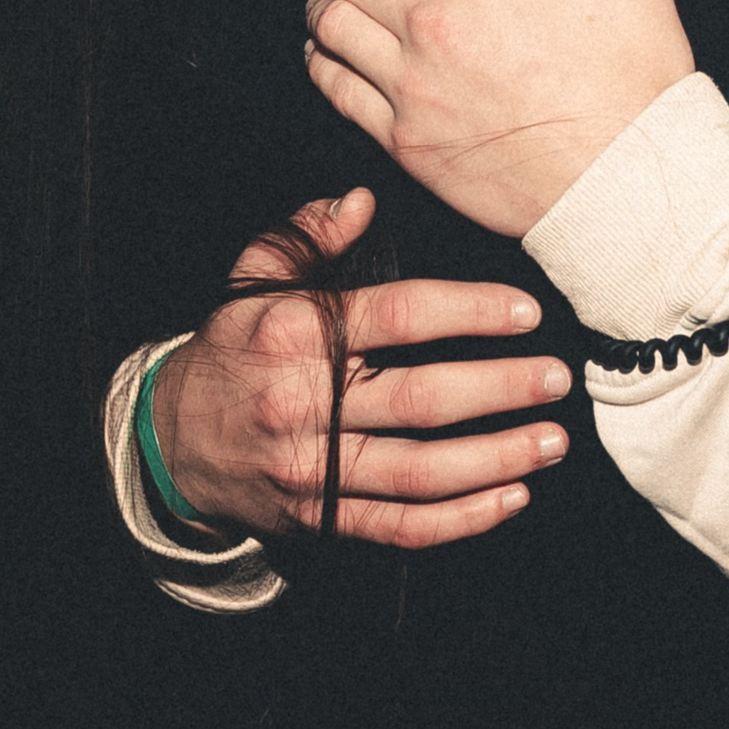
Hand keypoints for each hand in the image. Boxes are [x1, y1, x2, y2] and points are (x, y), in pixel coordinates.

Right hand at [151, 190, 571, 545]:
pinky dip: (460, 519)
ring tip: (550, 440)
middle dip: (499, 390)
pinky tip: (510, 497)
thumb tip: (363, 201)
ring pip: (419, 472)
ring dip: (495, 459)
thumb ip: (310, 235)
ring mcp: (313, 469)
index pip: (396, 318)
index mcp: (293, 335)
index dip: (467, 312)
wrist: (173, 441)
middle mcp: (304, 405)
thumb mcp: (254, 279)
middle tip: (556, 378)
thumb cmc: (234, 350)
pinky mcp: (320, 518)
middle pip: (419, 400)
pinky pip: (399, 526)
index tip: (525, 311)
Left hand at [305, 0, 695, 236]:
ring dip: (321, 6)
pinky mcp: (406, 140)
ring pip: (333, 28)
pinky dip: (321, 64)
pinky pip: (337, 90)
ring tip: (325, 2)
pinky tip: (327, 56)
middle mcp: (434, 22)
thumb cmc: (634, 73)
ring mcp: (414, 84)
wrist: (627, 177)